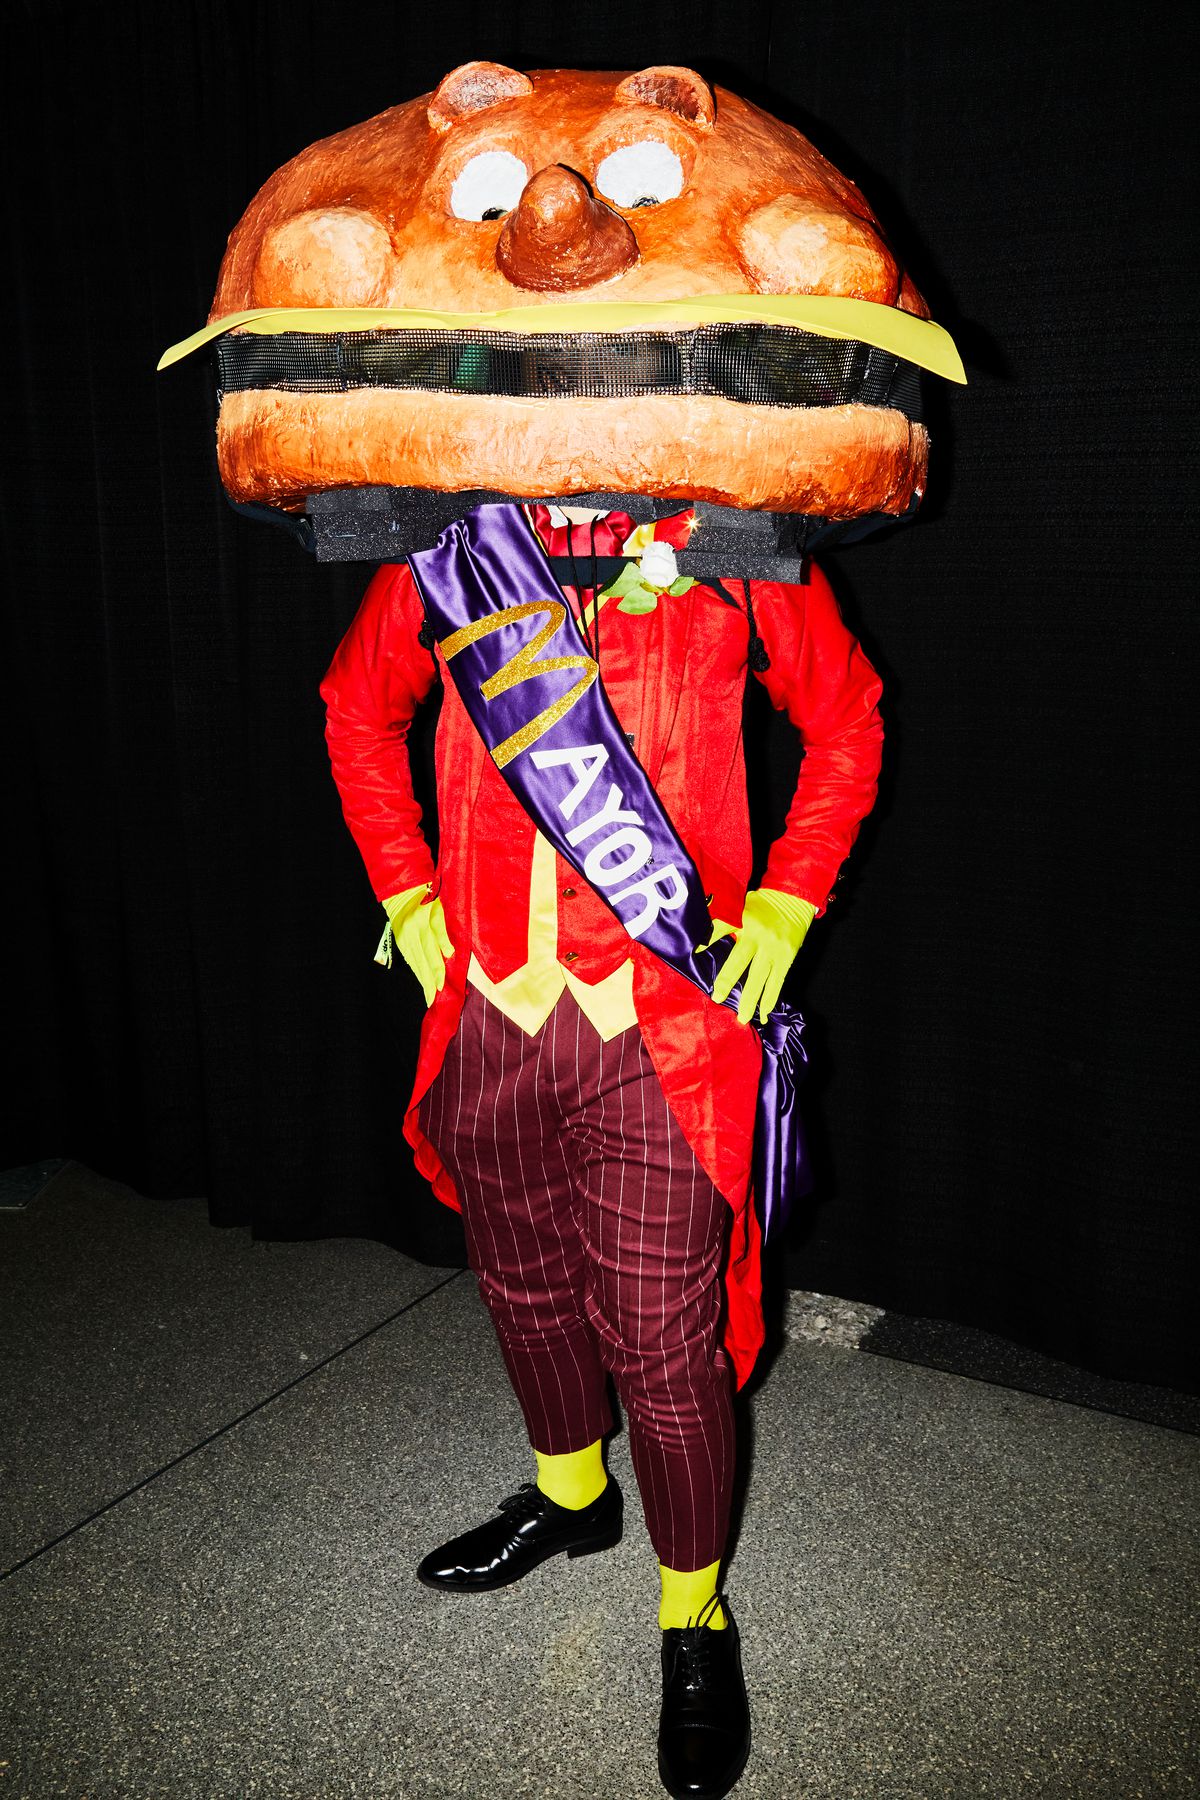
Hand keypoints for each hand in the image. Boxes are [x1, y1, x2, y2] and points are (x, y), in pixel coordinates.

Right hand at [382, 883, 454, 1005]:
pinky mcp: (399, 941)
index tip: (442, 987)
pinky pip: (409, 959)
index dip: (438, 973)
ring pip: (415, 964)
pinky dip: (416, 971)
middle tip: (433, 1001)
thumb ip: (443, 932)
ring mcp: (403, 939)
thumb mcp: (438, 910)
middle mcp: (411, 935)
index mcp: (422, 927)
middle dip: (429, 984)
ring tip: (428, 996)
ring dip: (422, 980)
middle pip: (422, 964)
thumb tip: (449, 955)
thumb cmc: (426, 897)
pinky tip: (421, 980)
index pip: (432, 955)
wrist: (401, 891)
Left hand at [709, 887, 815, 1024]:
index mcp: (746, 926)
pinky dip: (771, 999)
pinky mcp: (788, 959)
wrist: (792, 899)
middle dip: (730, 984)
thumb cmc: (760, 904)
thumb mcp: (739, 909)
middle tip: (719, 1001)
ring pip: (762, 980)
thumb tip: (699, 946)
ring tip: (745, 1018)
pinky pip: (778, 983)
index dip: (716, 957)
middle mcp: (761, 940)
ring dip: (753, 1001)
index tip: (703, 972)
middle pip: (743, 966)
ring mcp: (776, 951)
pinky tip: (765, 1013)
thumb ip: (721, 926)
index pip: (726, 942)